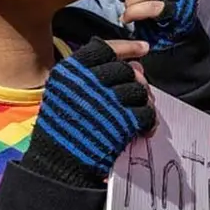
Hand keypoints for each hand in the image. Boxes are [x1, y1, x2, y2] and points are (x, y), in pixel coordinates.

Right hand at [25, 38, 156, 182]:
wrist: (59, 162)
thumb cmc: (64, 127)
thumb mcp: (68, 92)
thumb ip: (97, 75)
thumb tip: (137, 64)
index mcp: (71, 72)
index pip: (104, 48)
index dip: (127, 47)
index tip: (143, 48)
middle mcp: (88, 82)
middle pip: (127, 70)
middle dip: (136, 80)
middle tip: (136, 94)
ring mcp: (106, 102)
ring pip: (140, 90)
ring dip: (144, 101)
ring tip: (138, 111)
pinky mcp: (121, 122)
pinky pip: (147, 113)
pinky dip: (150, 121)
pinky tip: (144, 128)